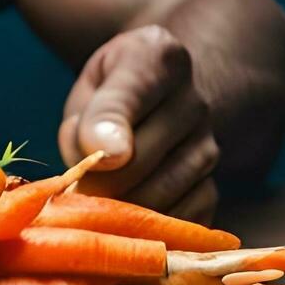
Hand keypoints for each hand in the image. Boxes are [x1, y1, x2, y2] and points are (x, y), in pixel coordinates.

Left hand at [57, 25, 218, 222]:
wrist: (153, 103)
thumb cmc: (108, 96)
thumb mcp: (89, 89)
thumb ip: (91, 116)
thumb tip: (103, 153)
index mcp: (157, 58)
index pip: (129, 95)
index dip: (109, 126)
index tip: (101, 154)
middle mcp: (193, 101)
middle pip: (142, 158)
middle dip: (99, 180)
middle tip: (73, 188)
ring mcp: (207, 146)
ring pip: (160, 193)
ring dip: (120, 206)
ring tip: (96, 199)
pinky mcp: (211, 186)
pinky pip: (180, 218)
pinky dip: (149, 227)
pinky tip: (127, 218)